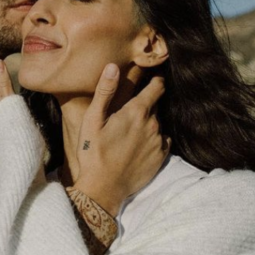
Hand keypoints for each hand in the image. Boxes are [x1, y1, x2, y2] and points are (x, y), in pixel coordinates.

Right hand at [71, 65, 168, 215]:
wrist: (104, 188)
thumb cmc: (94, 152)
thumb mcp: (93, 120)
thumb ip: (105, 91)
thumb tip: (113, 66)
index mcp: (137, 112)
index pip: (157, 87)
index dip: (156, 80)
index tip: (154, 77)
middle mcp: (153, 125)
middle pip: (155, 106)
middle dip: (147, 103)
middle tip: (131, 109)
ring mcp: (158, 142)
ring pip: (157, 124)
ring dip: (148, 123)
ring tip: (131, 131)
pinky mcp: (161, 158)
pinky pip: (162, 141)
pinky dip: (154, 139)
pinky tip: (138, 145)